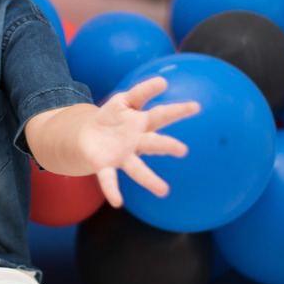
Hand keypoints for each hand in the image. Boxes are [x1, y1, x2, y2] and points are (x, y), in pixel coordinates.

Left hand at [77, 76, 197, 207]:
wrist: (86, 135)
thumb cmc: (112, 117)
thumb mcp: (125, 99)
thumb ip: (142, 91)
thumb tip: (163, 81)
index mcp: (142, 123)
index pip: (162, 115)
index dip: (178, 110)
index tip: (196, 106)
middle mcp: (136, 142)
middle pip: (153, 143)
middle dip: (166, 146)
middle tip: (182, 150)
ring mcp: (122, 156)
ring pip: (137, 169)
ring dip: (149, 180)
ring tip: (163, 191)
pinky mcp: (105, 166)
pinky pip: (109, 179)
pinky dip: (112, 190)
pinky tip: (117, 202)